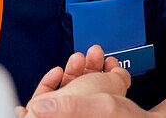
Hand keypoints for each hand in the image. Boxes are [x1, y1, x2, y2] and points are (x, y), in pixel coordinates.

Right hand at [13, 46, 131, 117]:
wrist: (63, 116)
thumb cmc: (93, 107)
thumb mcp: (114, 84)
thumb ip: (119, 75)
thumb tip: (119, 70)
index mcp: (103, 108)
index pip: (108, 91)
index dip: (109, 72)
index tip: (108, 61)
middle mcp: (85, 109)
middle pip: (87, 86)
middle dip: (90, 65)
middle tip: (94, 53)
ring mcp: (66, 109)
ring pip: (68, 87)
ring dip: (73, 68)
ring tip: (77, 58)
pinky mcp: (46, 108)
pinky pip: (46, 92)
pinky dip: (50, 79)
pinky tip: (57, 71)